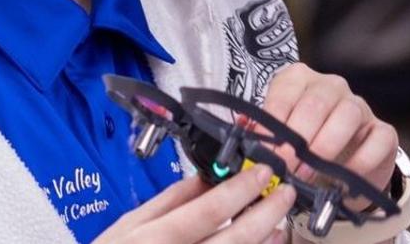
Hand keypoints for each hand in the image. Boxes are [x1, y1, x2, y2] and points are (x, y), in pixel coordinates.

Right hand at [94, 166, 294, 243]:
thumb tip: (204, 177)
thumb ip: (167, 201)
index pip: (207, 210)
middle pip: (233, 239)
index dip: (241, 189)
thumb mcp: (126, 227)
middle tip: (284, 194)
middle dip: (266, 213)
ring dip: (264, 241)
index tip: (262, 173)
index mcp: (152, 240)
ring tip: (278, 223)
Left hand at [262, 64, 398, 200]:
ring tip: (307, 173)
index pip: (285, 92)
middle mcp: (331, 87)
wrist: (342, 167)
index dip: (274, 121)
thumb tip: (242, 131)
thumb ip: (261, 132)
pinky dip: (360, 162)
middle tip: (284, 166)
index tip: (266, 149)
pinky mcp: (383, 130)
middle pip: (316, 102)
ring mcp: (359, 106)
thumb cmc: (303, 146)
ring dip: (324, 146)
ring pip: (347, 114)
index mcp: (299, 81)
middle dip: (297, 138)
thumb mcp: (279, 137)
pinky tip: (342, 180)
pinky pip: (377, 139)